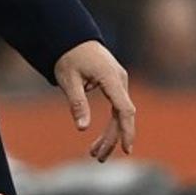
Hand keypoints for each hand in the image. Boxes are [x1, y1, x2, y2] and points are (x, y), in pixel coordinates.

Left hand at [54, 40, 135, 160]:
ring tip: (94, 153)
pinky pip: (117, 107)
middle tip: (97, 158)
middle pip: (122, 115)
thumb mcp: (68, 80)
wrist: (71, 37)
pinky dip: (110, 124)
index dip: (126, 130)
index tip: (127, 149)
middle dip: (112, 138)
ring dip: (110, 134)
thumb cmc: (68, 56)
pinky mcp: (115, 84)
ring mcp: (119, 81)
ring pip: (120, 113)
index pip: (124, 109)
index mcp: (110, 78)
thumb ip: (77, 103)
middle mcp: (120, 80)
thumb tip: (82, 128)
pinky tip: (100, 139)